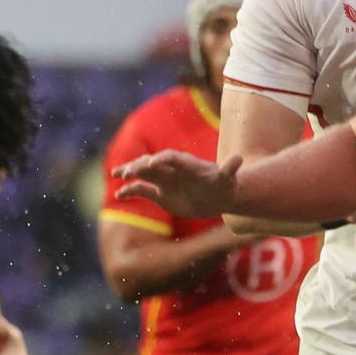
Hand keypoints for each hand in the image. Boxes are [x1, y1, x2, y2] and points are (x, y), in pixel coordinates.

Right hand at [112, 149, 239, 218]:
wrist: (218, 197)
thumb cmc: (224, 187)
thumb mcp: (228, 180)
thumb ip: (230, 169)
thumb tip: (239, 158)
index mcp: (187, 164)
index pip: (172, 157)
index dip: (162, 159)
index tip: (152, 162)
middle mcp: (172, 170)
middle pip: (152, 163)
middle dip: (140, 165)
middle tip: (129, 171)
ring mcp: (164, 180)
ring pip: (143, 173)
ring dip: (130, 172)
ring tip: (116, 174)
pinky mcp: (159, 193)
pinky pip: (142, 189)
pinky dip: (130, 191)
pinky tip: (119, 195)